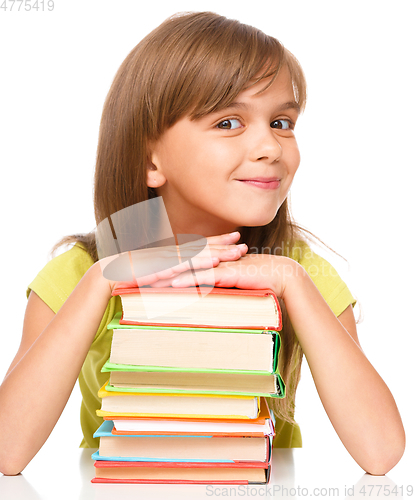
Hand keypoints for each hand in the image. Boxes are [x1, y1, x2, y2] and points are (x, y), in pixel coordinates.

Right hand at [99, 231, 247, 290]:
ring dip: (221, 253)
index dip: (219, 241)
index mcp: (175, 252)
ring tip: (239, 252)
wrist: (114, 272)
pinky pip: (187, 264)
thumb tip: (185, 278)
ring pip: (201, 254)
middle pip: (205, 247)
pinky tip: (215, 262)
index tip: (236, 236)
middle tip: (244, 243)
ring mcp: (171, 258)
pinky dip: (202, 263)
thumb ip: (172, 272)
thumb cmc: (135, 274)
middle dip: (226, 245)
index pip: (201, 244)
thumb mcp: (158, 272)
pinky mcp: (165, 267)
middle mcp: (175, 252)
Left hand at [154, 252, 299, 297]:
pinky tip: (173, 286)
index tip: (143, 276)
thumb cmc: (258, 281)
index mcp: (210, 262)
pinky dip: (188, 281)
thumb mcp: (231, 284)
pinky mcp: (228, 273)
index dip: (162, 270)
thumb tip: (202, 294)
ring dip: (166, 275)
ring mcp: (219, 265)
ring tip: (146, 281)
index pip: (181, 266)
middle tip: (136, 276)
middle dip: (156, 270)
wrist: (282, 276)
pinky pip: (204, 277)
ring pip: (187, 270)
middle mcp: (211, 261)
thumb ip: (216, 286)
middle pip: (179, 265)